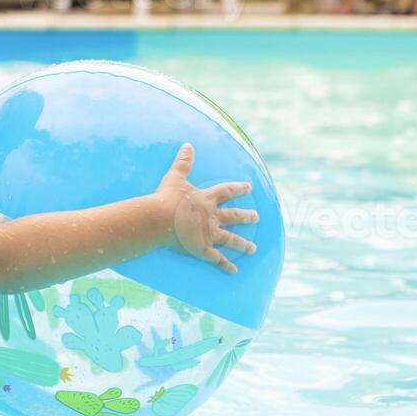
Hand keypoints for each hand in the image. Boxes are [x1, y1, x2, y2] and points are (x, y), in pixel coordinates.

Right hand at [155, 143, 259, 274]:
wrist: (160, 218)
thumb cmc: (166, 198)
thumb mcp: (175, 177)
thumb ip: (183, 162)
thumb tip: (188, 144)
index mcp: (207, 199)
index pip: (227, 192)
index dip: (239, 189)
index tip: (249, 188)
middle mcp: (212, 217)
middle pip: (234, 217)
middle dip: (246, 217)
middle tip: (256, 218)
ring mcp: (209, 234)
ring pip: (231, 239)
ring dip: (243, 244)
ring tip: (253, 248)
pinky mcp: (202, 249)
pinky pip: (216, 259)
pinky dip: (226, 265)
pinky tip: (235, 271)